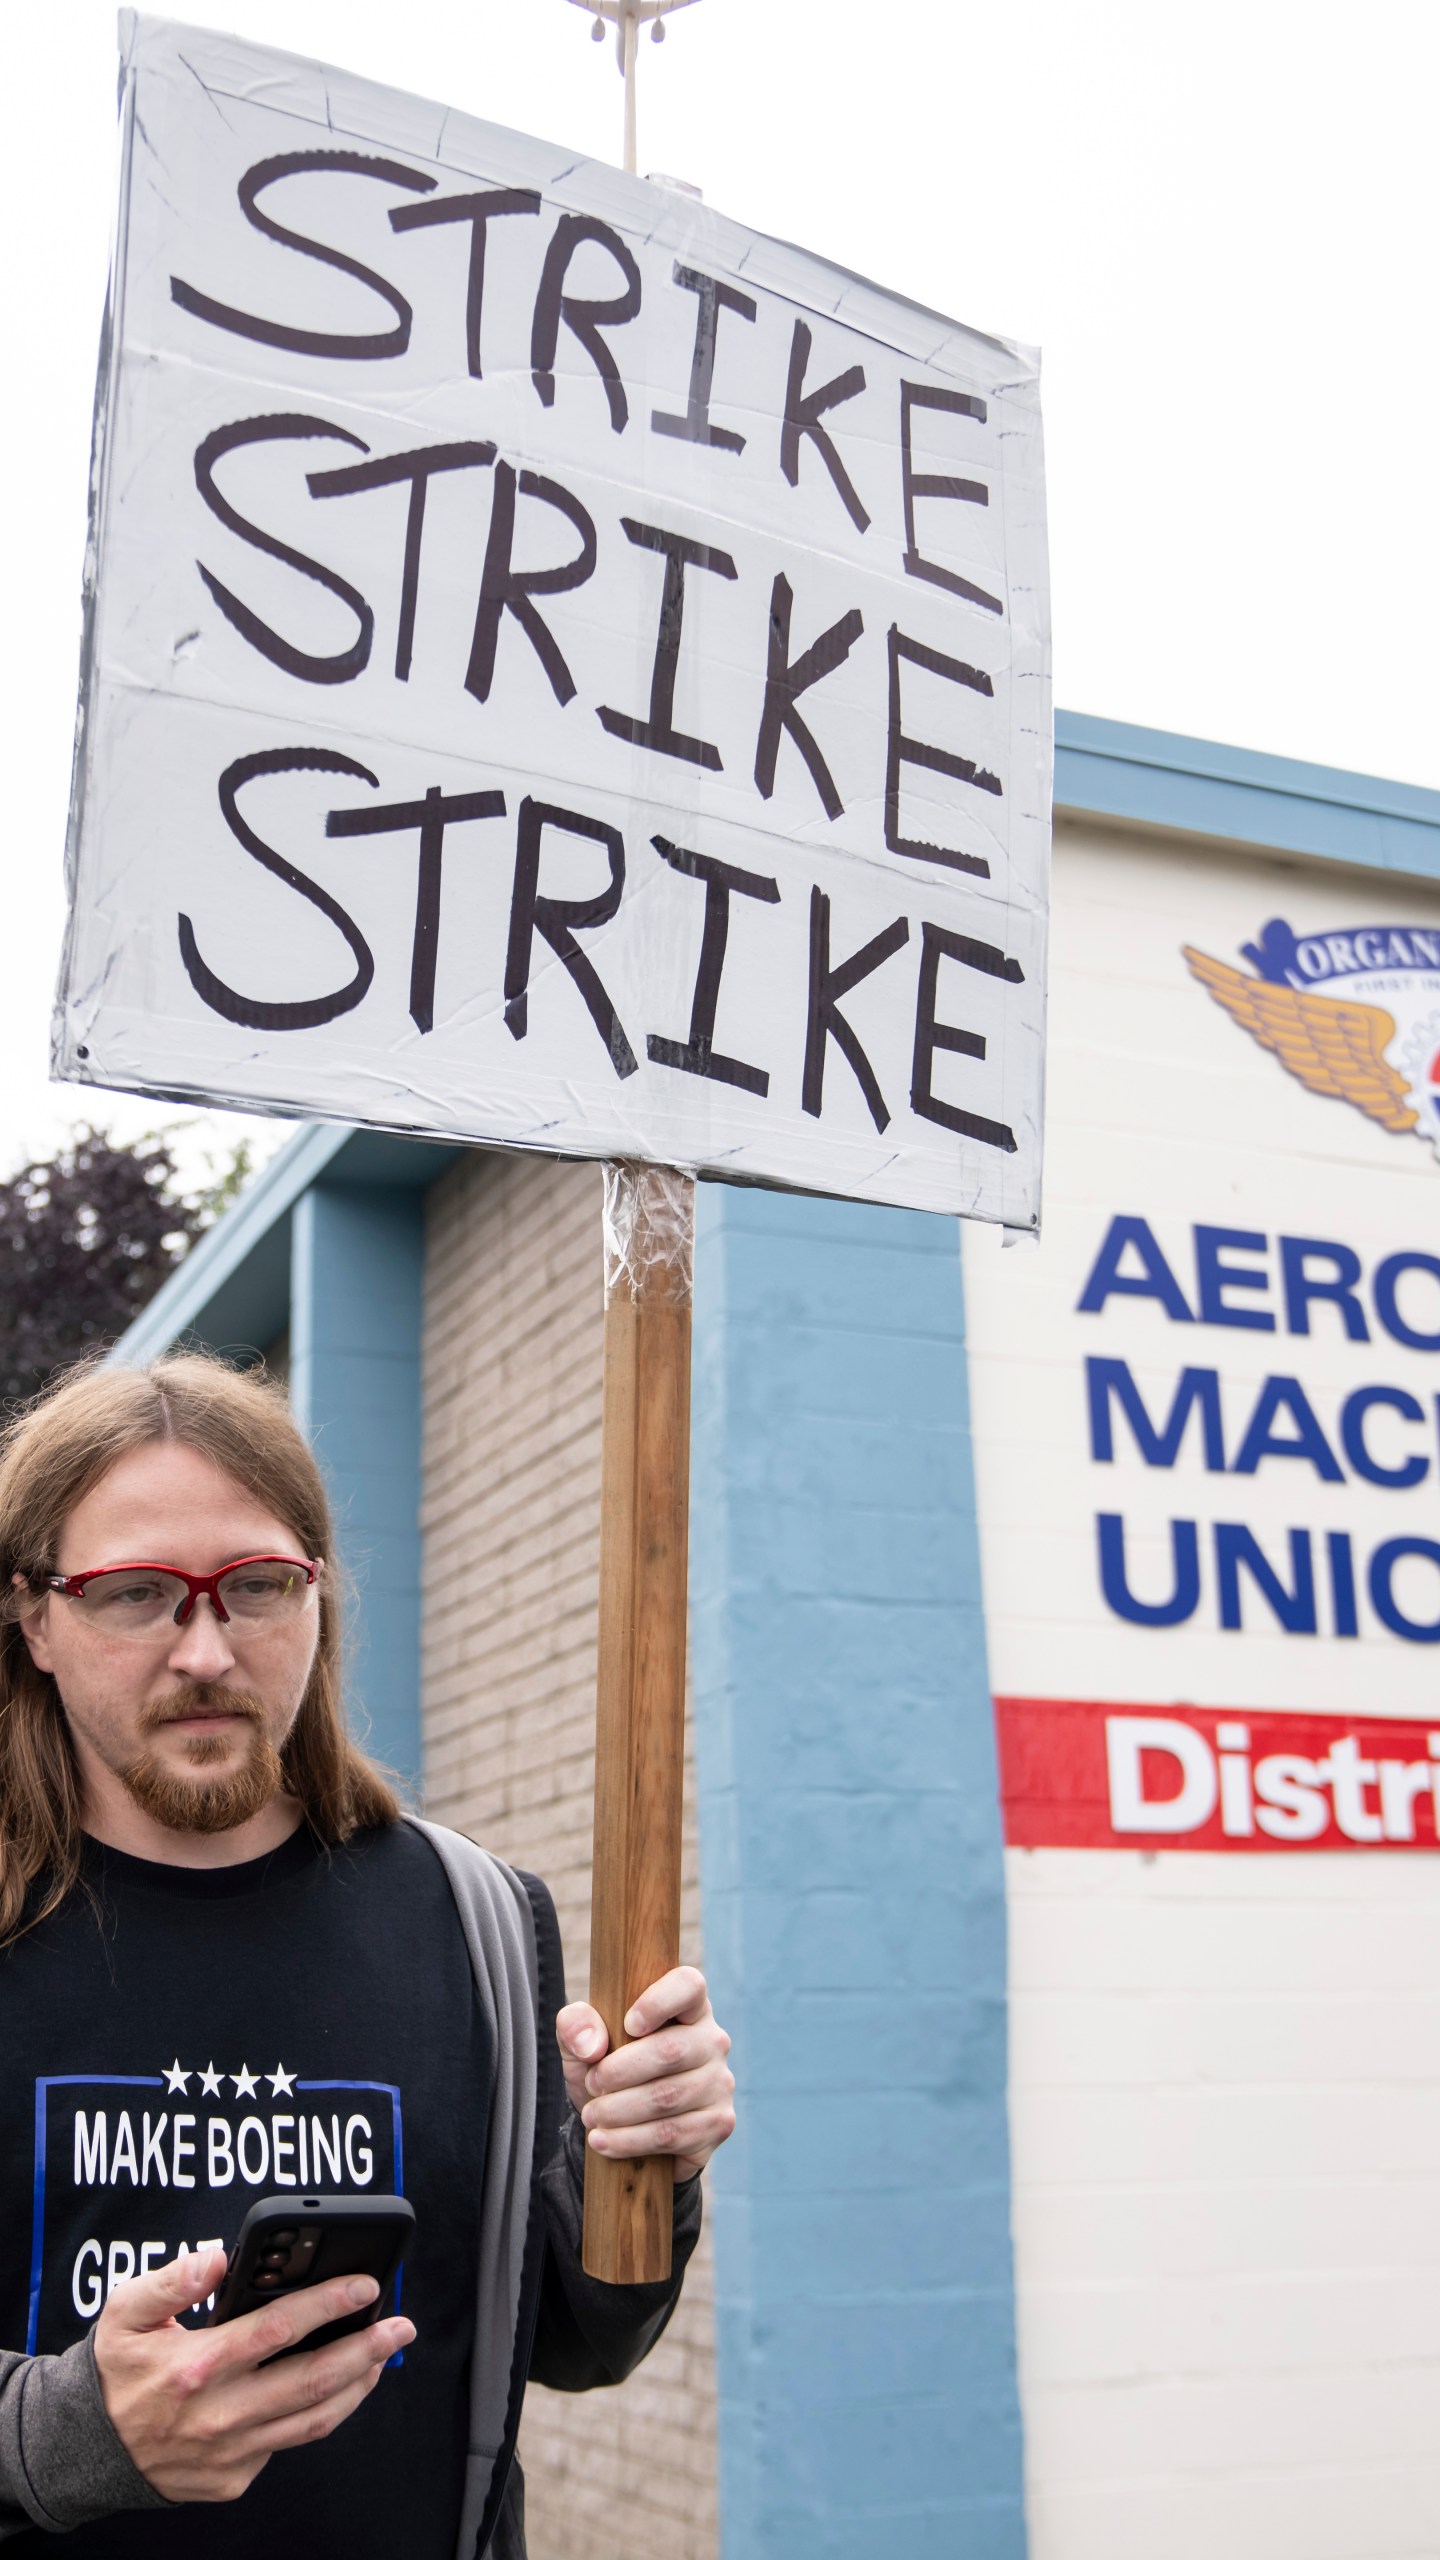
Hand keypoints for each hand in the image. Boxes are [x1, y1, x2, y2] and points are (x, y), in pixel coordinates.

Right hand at [92, 2246, 414, 2502]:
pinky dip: (321, 2413)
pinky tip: (338, 2386)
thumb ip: (170, 2281)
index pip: (278, 2330)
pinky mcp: (235, 2479)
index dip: (327, 2304)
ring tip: (384, 2355)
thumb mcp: (124, 2314)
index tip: (364, 2283)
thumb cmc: (114, 2373)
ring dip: (358, 2385)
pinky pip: (288, 2443)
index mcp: (197, 2367)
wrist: (88, 2451)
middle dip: (369, 2349)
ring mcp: (231, 2453)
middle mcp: (220, 2414)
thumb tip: (215, 2257)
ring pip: (313, 2420)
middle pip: (313, 2380)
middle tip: (402, 2325)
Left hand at [557, 1965, 734, 2183]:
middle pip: (670, 2050)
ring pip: (668, 2097)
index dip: (658, 2001)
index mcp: (687, 2007)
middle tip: (591, 2084)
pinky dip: (629, 2141)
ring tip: (591, 2116)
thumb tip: (591, 2045)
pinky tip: (603, 2141)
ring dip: (619, 2110)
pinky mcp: (719, 2123)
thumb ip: (575, 2026)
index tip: (627, 2025)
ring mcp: (720, 2084)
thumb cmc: (609, 2069)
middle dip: (619, 2072)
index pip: (688, 1985)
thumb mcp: (582, 2044)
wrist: (627, 2127)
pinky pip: (673, 2134)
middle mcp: (713, 2040)